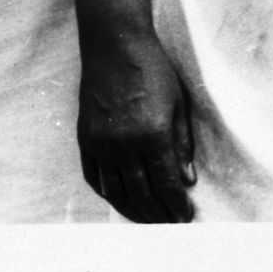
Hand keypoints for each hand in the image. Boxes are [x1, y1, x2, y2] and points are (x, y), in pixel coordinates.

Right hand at [78, 26, 196, 222]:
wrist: (114, 47)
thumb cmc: (154, 70)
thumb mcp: (179, 104)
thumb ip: (182, 144)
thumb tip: (186, 180)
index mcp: (153, 135)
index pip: (166, 183)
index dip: (176, 205)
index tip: (185, 216)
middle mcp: (125, 145)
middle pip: (141, 193)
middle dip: (158, 214)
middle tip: (169, 225)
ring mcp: (101, 144)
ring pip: (116, 191)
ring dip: (133, 209)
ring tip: (147, 219)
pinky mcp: (86, 139)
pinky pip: (94, 177)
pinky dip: (107, 193)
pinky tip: (119, 200)